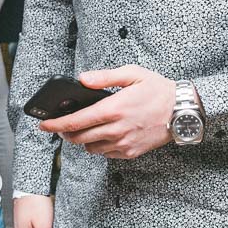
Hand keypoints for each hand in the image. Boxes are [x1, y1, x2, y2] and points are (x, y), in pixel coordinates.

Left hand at [40, 65, 174, 158]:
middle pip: (79, 138)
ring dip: (81, 140)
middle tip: (60, 126)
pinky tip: (101, 134)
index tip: (43, 124)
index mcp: (114, 109)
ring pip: (90, 148)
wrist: (184, 111)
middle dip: (65, 133)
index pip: (76, 121)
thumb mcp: (132, 74)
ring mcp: (124, 144)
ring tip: (82, 129)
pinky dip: (98, 146)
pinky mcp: (131, 153)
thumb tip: (82, 79)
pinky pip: (105, 153)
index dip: (55, 124)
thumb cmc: (158, 90)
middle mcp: (117, 130)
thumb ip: (104, 77)